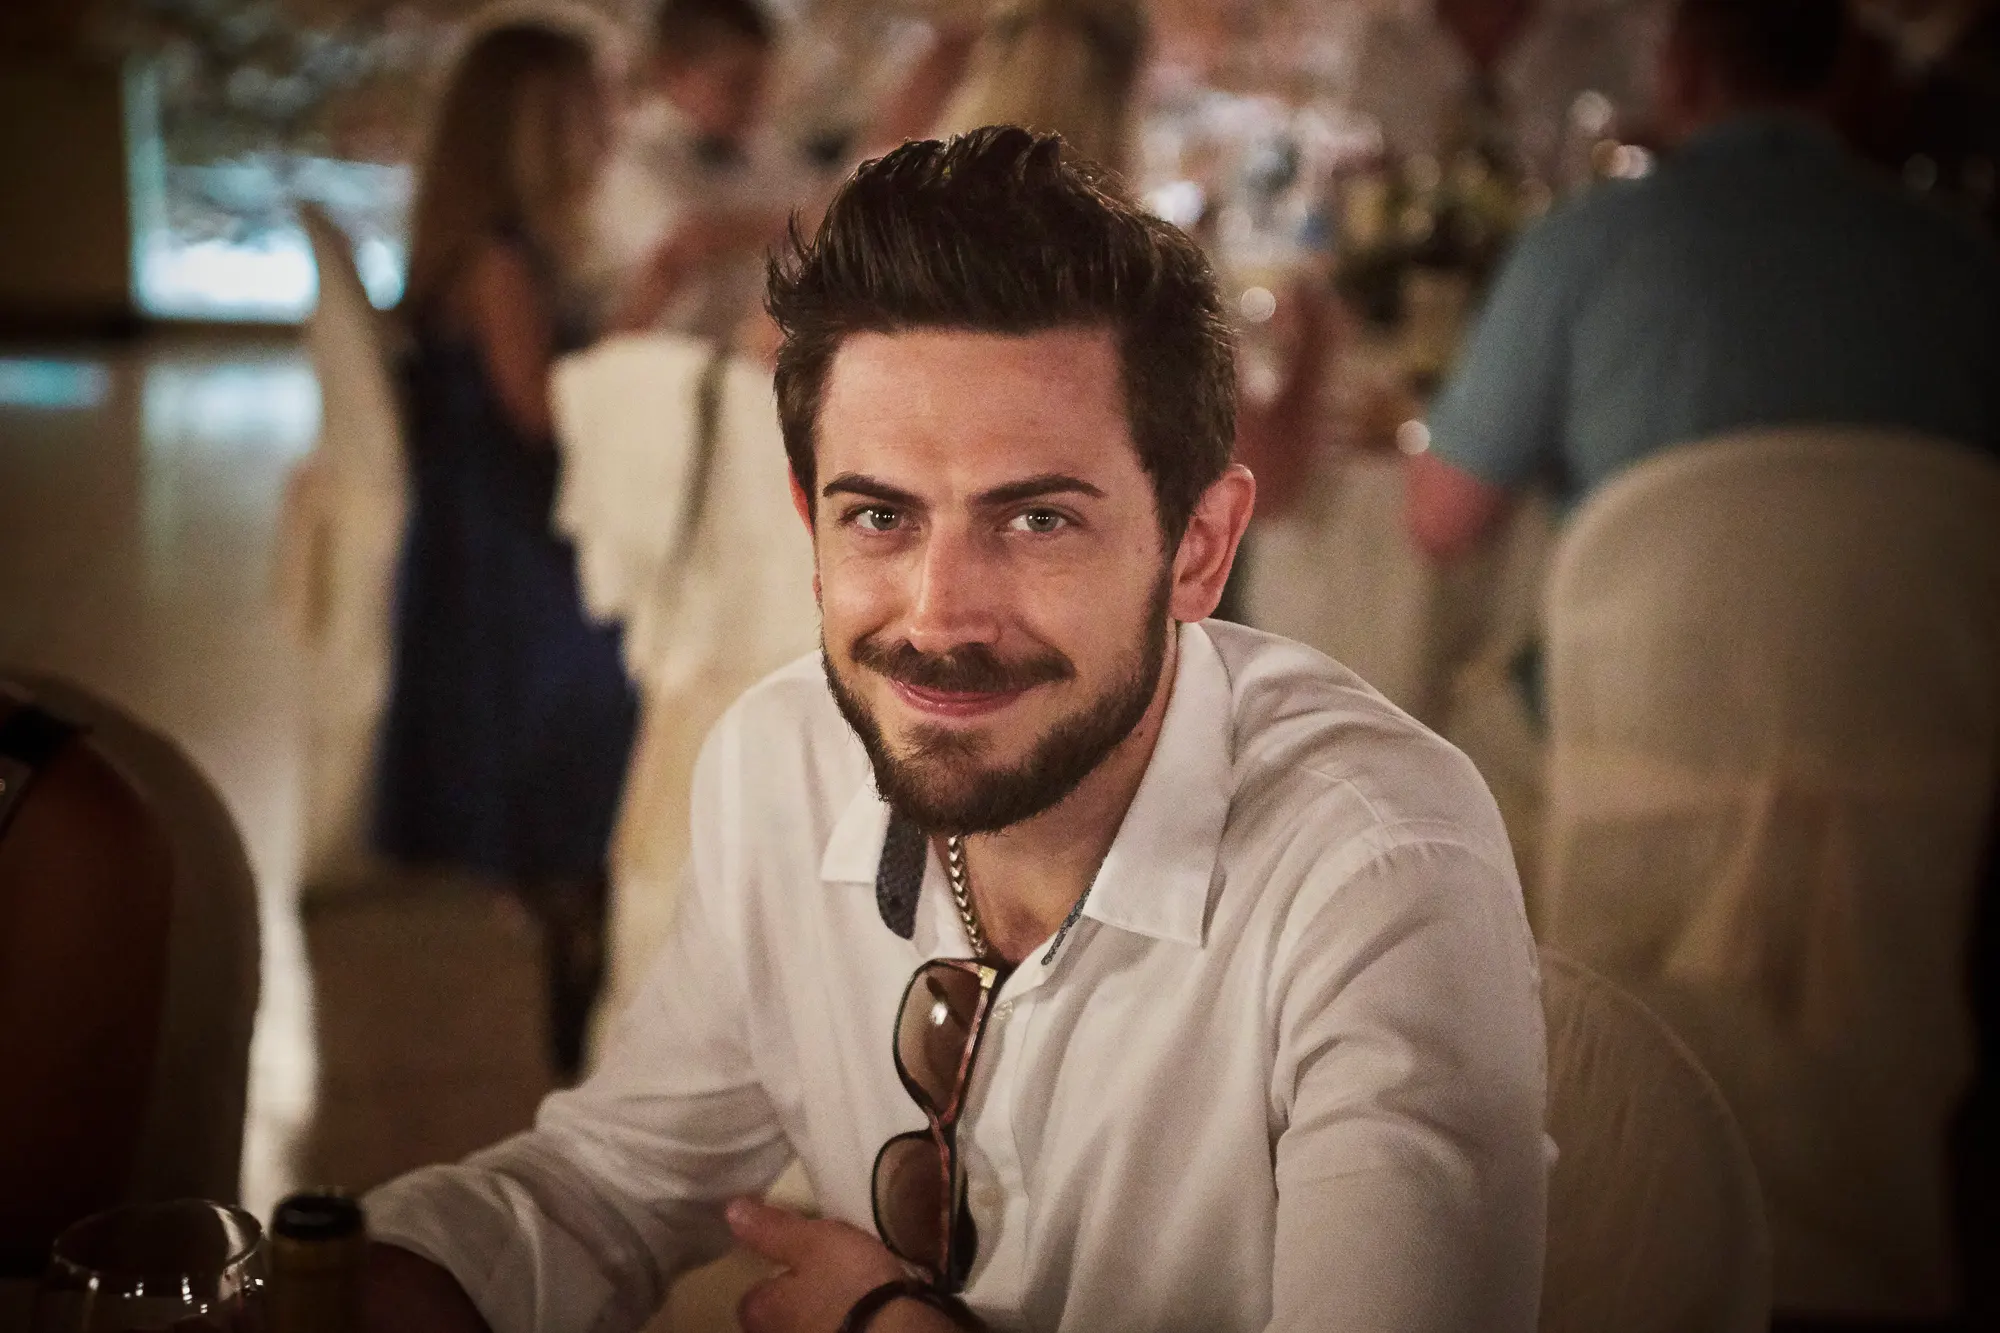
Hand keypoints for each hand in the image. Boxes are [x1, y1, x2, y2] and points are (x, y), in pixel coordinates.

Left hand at [727, 1198, 913, 1332]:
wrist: (895, 1329)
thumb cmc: (846, 1281)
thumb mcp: (811, 1241)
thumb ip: (772, 1229)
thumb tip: (731, 1211)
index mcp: (763, 1311)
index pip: (750, 1301)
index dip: (765, 1282)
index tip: (783, 1267)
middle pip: (775, 1321)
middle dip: (791, 1304)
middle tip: (814, 1280)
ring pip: (805, 1328)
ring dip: (818, 1315)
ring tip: (841, 1295)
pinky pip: (834, 1331)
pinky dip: (841, 1323)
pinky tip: (861, 1313)